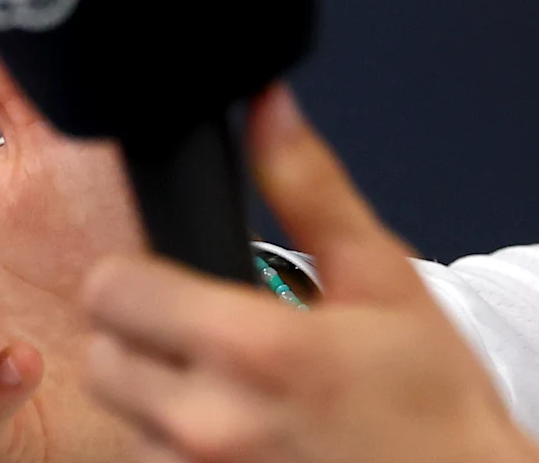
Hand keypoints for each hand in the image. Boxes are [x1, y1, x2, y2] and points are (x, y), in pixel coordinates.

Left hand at [77, 89, 538, 462]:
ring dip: (163, 404)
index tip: (171, 282)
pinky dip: (183, 452)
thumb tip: (268, 110)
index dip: (137, 277)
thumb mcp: (382, 278)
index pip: (110, 290)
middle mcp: (211, 424)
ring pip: (128, 420)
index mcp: (251, 350)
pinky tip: (243, 437)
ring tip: (238, 395)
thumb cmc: (434, 404)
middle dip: (144, 340)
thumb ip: (308, 188)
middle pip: (104, 359)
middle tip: (207, 339)